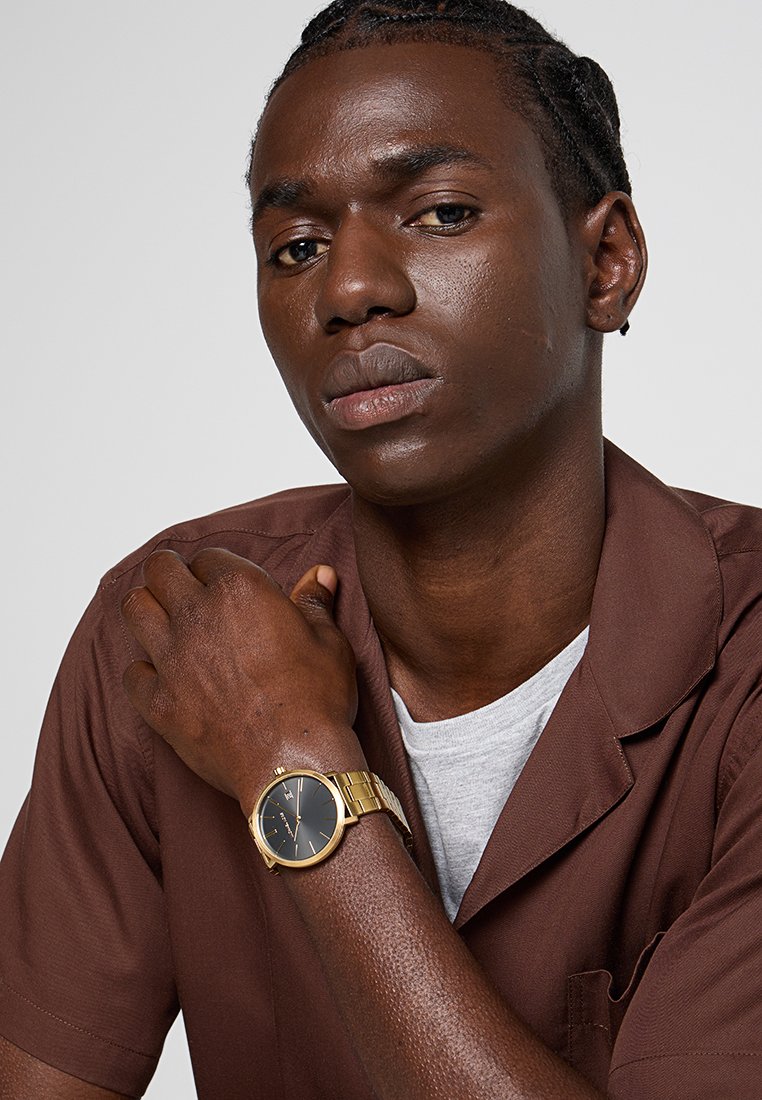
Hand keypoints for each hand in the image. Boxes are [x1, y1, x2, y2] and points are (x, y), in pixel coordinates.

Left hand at [120, 548, 362, 812]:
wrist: (294, 764)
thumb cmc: (317, 701)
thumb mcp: (330, 643)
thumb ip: (315, 602)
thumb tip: (319, 574)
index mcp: (240, 589)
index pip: (208, 557)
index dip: (215, 567)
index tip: (221, 581)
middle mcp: (197, 615)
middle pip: (160, 570)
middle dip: (170, 573)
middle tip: (182, 587)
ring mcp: (172, 658)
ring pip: (134, 610)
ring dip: (148, 609)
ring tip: (165, 620)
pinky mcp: (158, 701)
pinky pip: (131, 672)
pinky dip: (144, 671)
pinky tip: (162, 676)